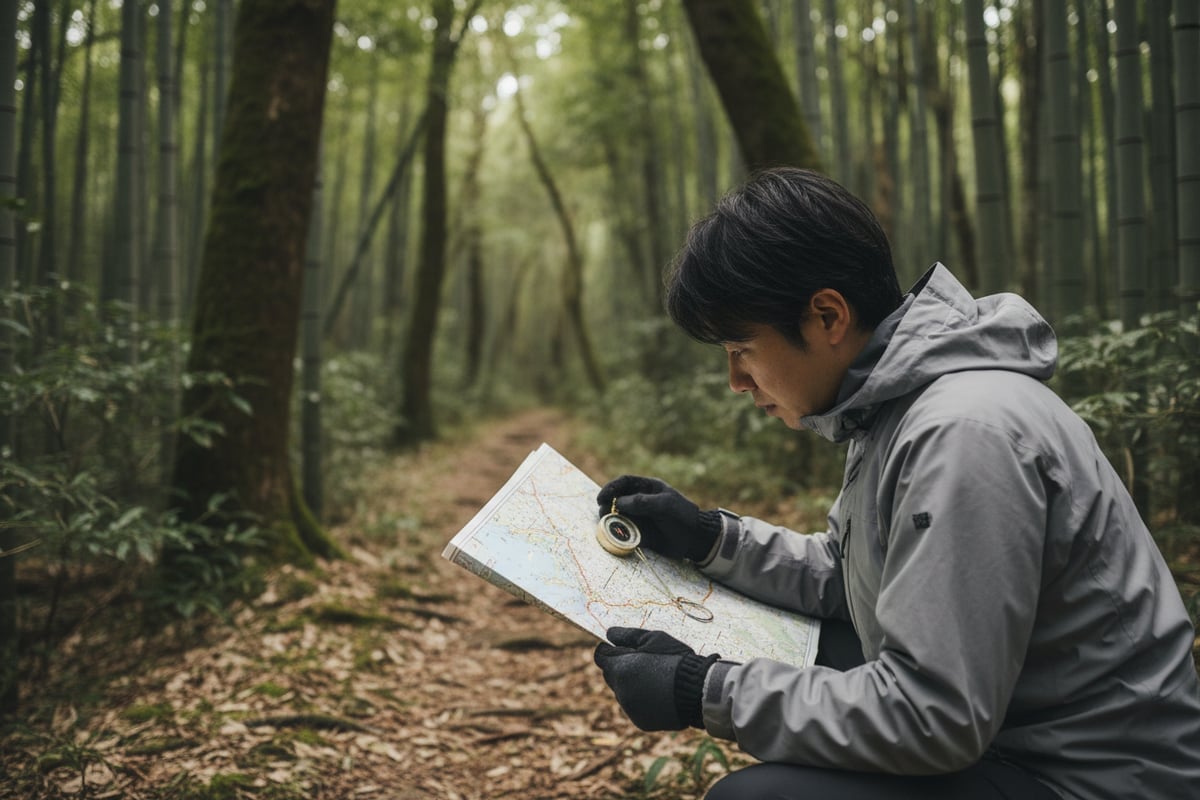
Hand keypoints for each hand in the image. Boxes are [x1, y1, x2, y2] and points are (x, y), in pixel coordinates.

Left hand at [593, 627, 718, 730]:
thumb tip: (609, 634)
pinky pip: (635, 708)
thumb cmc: (676, 660)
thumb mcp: (653, 639)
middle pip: (611, 676)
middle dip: (622, 668)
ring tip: (657, 680)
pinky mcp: (640, 721)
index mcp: (620, 669)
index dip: (610, 650)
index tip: (624, 648)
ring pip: (623, 692)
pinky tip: (661, 695)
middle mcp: (621, 691)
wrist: (698, 691)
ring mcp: (630, 708)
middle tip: (645, 663)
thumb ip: (627, 636)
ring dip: (633, 685)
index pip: (601, 657)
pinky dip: (643, 701)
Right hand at [596, 475, 722, 561]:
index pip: (625, 483)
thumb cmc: (682, 516)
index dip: (611, 488)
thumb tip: (617, 503)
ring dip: (610, 520)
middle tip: (603, 513)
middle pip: (617, 499)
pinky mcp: (641, 534)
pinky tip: (616, 536)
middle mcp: (642, 502)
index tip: (601, 497)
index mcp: (648, 488)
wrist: (696, 539)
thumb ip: (641, 502)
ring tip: (607, 524)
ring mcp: (641, 518)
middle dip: (607, 505)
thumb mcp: (664, 505)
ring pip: (619, 517)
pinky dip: (619, 534)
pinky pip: (626, 532)